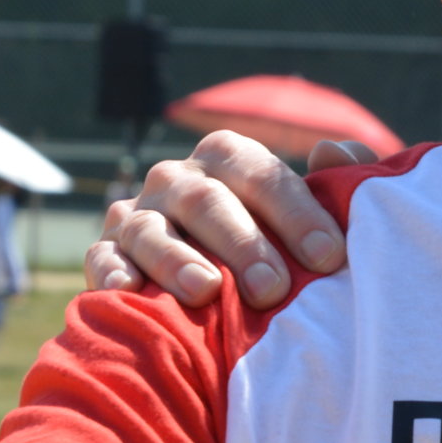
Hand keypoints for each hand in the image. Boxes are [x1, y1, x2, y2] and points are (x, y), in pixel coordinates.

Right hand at [83, 133, 373, 306]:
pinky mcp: (108, 253)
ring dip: (176, 260)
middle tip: (274, 289)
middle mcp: (178, 180)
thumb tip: (332, 151)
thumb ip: (340, 180)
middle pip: (207, 201)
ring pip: (151, 230)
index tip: (329, 257)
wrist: (225, 288)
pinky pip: (102, 259)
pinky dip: (112, 273)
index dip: (296, 213)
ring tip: (206, 291)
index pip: (259, 173)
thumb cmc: (282, 244)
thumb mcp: (315, 212)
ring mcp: (138, 216)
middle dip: (243, 244)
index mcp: (228, 159)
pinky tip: (129, 291)